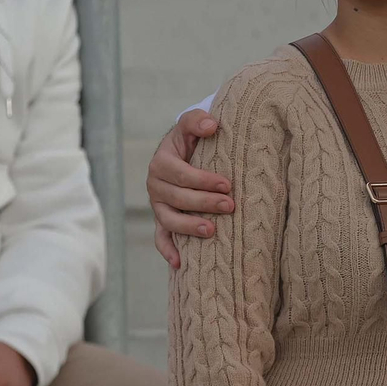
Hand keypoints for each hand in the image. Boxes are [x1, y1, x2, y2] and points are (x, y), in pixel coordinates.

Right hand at [147, 109, 233, 268]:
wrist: (182, 154)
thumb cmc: (191, 140)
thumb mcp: (191, 126)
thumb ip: (198, 121)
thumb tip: (212, 125)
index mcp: (161, 162)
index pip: (181, 174)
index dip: (203, 180)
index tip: (227, 184)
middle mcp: (155, 185)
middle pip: (177, 198)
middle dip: (204, 203)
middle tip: (231, 205)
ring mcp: (157, 205)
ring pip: (169, 220)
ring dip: (189, 227)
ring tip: (212, 230)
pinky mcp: (161, 220)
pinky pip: (161, 238)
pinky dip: (168, 251)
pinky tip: (180, 264)